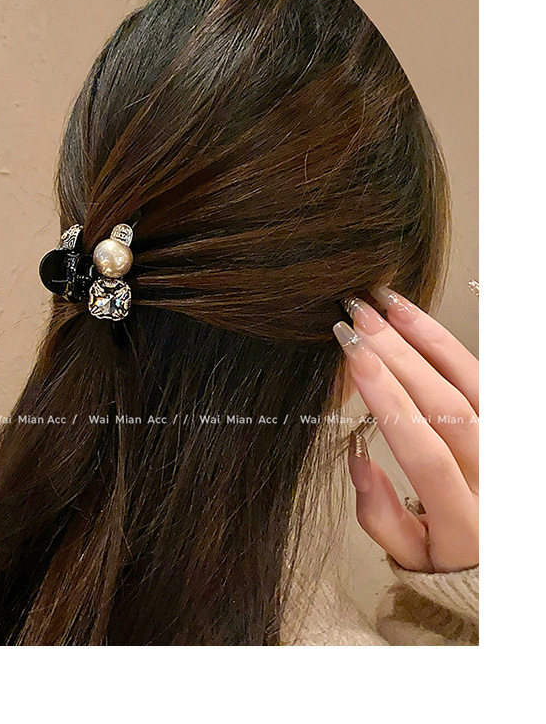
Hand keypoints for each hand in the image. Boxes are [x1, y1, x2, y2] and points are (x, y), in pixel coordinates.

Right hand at [333, 288, 478, 572]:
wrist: (502, 553)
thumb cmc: (448, 553)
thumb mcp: (409, 555)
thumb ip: (379, 515)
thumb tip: (359, 457)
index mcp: (462, 518)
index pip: (424, 450)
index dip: (388, 400)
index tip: (353, 358)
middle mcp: (493, 476)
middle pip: (445, 407)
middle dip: (395, 356)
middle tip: (355, 319)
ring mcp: (505, 443)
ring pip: (469, 382)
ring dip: (422, 338)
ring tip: (383, 305)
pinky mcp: (506, 421)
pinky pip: (481, 374)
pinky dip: (444, 342)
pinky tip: (412, 318)